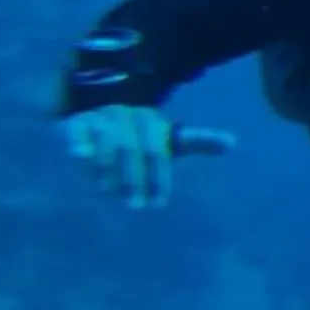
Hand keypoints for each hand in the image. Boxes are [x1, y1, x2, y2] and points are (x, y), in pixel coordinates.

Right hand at [66, 107, 234, 209]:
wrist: (102, 104)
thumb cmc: (138, 132)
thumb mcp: (166, 137)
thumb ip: (195, 140)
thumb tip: (232, 143)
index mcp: (152, 121)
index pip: (159, 151)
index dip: (159, 178)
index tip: (159, 203)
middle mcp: (127, 116)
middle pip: (132, 149)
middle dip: (134, 179)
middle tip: (134, 205)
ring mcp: (101, 116)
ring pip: (106, 140)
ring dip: (107, 167)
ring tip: (107, 191)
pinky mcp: (77, 120)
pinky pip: (77, 129)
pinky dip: (78, 141)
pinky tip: (80, 156)